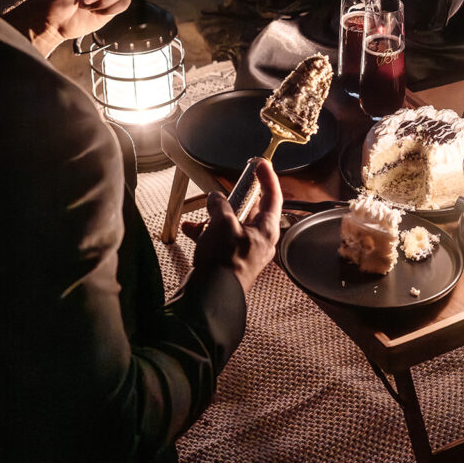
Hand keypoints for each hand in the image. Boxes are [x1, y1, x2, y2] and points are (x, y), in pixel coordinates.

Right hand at [182, 159, 282, 295]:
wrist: (210, 298)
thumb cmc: (223, 264)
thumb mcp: (222, 225)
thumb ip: (220, 206)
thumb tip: (216, 198)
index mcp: (266, 230)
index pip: (273, 196)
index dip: (267, 177)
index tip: (261, 164)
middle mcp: (259, 240)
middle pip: (249, 211)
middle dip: (232, 200)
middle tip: (223, 190)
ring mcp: (244, 252)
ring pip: (231, 225)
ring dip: (214, 217)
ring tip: (201, 215)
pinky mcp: (229, 261)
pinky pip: (219, 240)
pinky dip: (206, 233)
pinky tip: (190, 229)